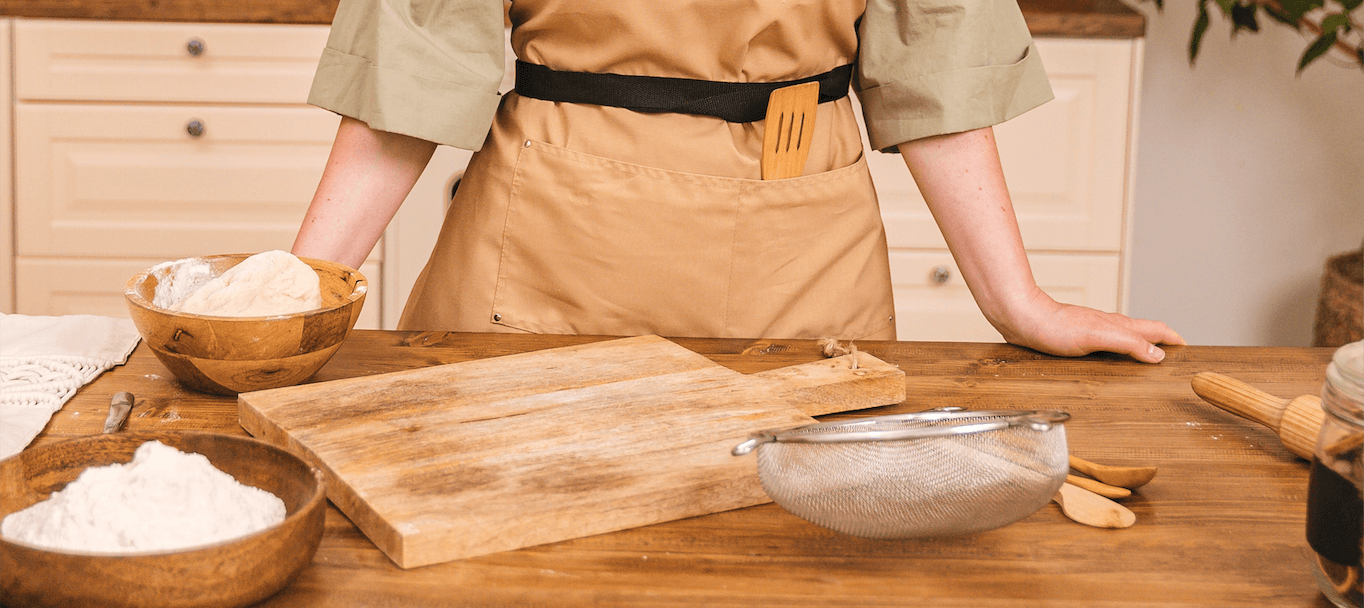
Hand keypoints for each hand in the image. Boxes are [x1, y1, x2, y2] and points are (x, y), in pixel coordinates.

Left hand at [991, 287, 1185, 362]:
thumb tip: (1158, 354)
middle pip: (1143, 332)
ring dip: (1141, 347)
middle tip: (1174, 357)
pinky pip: (1107, 345)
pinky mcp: (1077, 339)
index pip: (1156, 329)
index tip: (1188, 349)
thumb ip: (1129, 343)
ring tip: (1149, 361)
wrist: (1022, 319)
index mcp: (1119, 325)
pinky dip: (1119, 352)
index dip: (1174, 339)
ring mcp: (1094, 332)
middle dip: (1162, 343)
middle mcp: (1109, 326)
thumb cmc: (1055, 328)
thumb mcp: (1098, 337)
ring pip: (1126, 338)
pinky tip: (1111, 361)